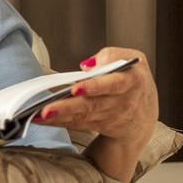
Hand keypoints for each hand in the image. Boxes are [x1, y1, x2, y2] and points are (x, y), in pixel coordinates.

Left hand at [34, 46, 158, 147]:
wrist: (143, 114)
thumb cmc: (134, 81)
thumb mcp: (132, 58)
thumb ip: (111, 55)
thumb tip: (88, 66)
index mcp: (131, 81)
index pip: (112, 84)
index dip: (94, 87)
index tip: (76, 88)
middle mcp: (122, 102)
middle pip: (92, 105)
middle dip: (68, 107)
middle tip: (47, 109)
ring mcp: (111, 118)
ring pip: (82, 117)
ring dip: (59, 117)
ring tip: (38, 114)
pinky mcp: (99, 127)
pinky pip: (77, 124)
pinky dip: (59, 122)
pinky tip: (42, 120)